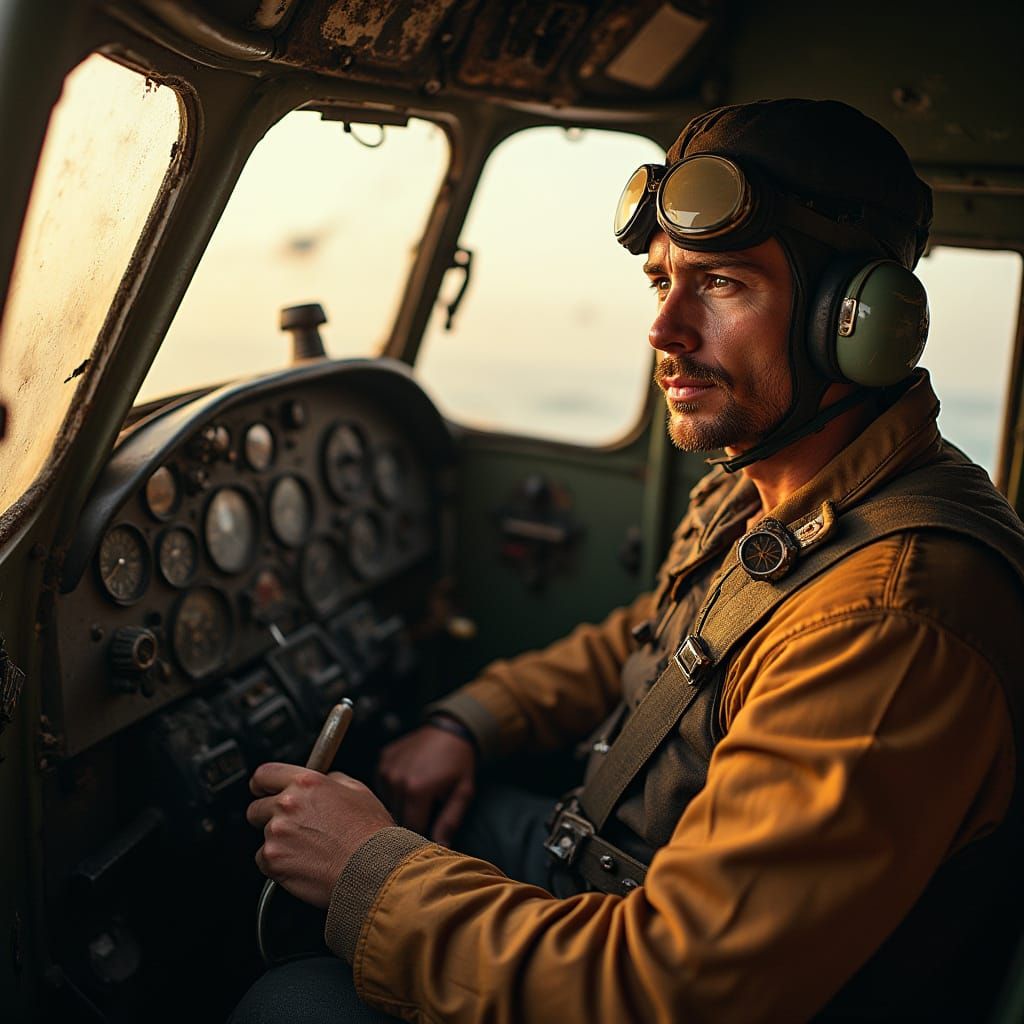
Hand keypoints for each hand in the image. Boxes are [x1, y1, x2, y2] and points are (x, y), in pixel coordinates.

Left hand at [247, 763, 393, 907]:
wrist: (371, 869)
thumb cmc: (369, 833)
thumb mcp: (357, 791)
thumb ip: (331, 780)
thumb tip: (322, 781)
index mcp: (305, 783)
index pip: (264, 775)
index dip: (262, 784)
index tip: (263, 791)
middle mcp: (287, 804)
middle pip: (256, 808)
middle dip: (269, 817)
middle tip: (293, 828)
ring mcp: (277, 833)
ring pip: (264, 836)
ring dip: (279, 842)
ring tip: (308, 850)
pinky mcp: (273, 861)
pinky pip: (264, 860)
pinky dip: (278, 863)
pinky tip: (303, 863)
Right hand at [376, 723, 475, 844]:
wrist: (450, 730)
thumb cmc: (459, 763)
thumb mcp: (462, 793)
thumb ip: (449, 822)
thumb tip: (441, 848)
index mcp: (417, 791)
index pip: (411, 828)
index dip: (421, 832)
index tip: (430, 828)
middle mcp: (397, 780)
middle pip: (397, 816)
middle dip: (411, 818)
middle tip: (426, 809)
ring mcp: (387, 768)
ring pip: (388, 802)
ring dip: (400, 803)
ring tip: (419, 793)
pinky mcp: (382, 760)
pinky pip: (382, 785)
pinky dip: (393, 788)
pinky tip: (408, 781)